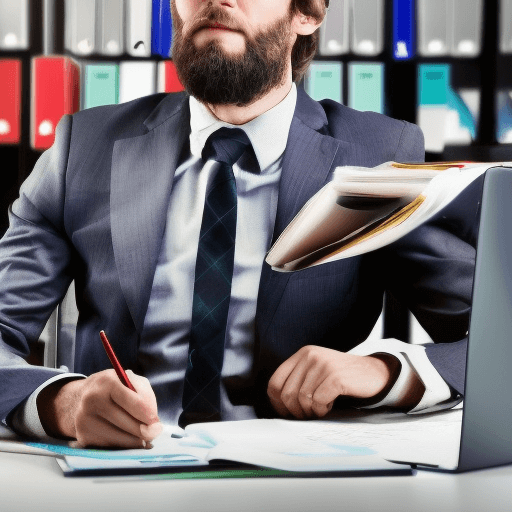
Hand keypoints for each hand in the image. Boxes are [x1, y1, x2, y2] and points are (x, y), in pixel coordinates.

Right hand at [37, 369, 162, 447]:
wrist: (80, 398)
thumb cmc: (114, 389)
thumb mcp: (131, 381)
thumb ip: (146, 397)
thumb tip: (153, 425)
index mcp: (108, 381)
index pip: (135, 403)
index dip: (149, 416)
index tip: (157, 423)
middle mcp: (93, 399)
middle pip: (128, 424)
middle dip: (146, 431)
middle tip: (154, 432)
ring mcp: (85, 419)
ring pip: (121, 438)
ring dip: (136, 439)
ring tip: (141, 434)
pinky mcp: (83, 436)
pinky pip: (112, 446)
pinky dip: (123, 444)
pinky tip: (125, 436)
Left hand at [267, 345, 397, 418]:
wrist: (374, 373)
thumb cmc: (342, 378)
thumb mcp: (316, 371)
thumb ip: (298, 380)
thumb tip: (279, 406)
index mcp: (302, 354)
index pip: (274, 382)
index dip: (278, 403)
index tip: (288, 413)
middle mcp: (310, 356)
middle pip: (287, 394)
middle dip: (296, 412)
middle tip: (309, 414)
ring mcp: (323, 365)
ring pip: (302, 400)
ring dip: (311, 411)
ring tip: (322, 408)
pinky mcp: (335, 377)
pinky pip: (318, 402)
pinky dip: (323, 410)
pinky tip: (330, 406)